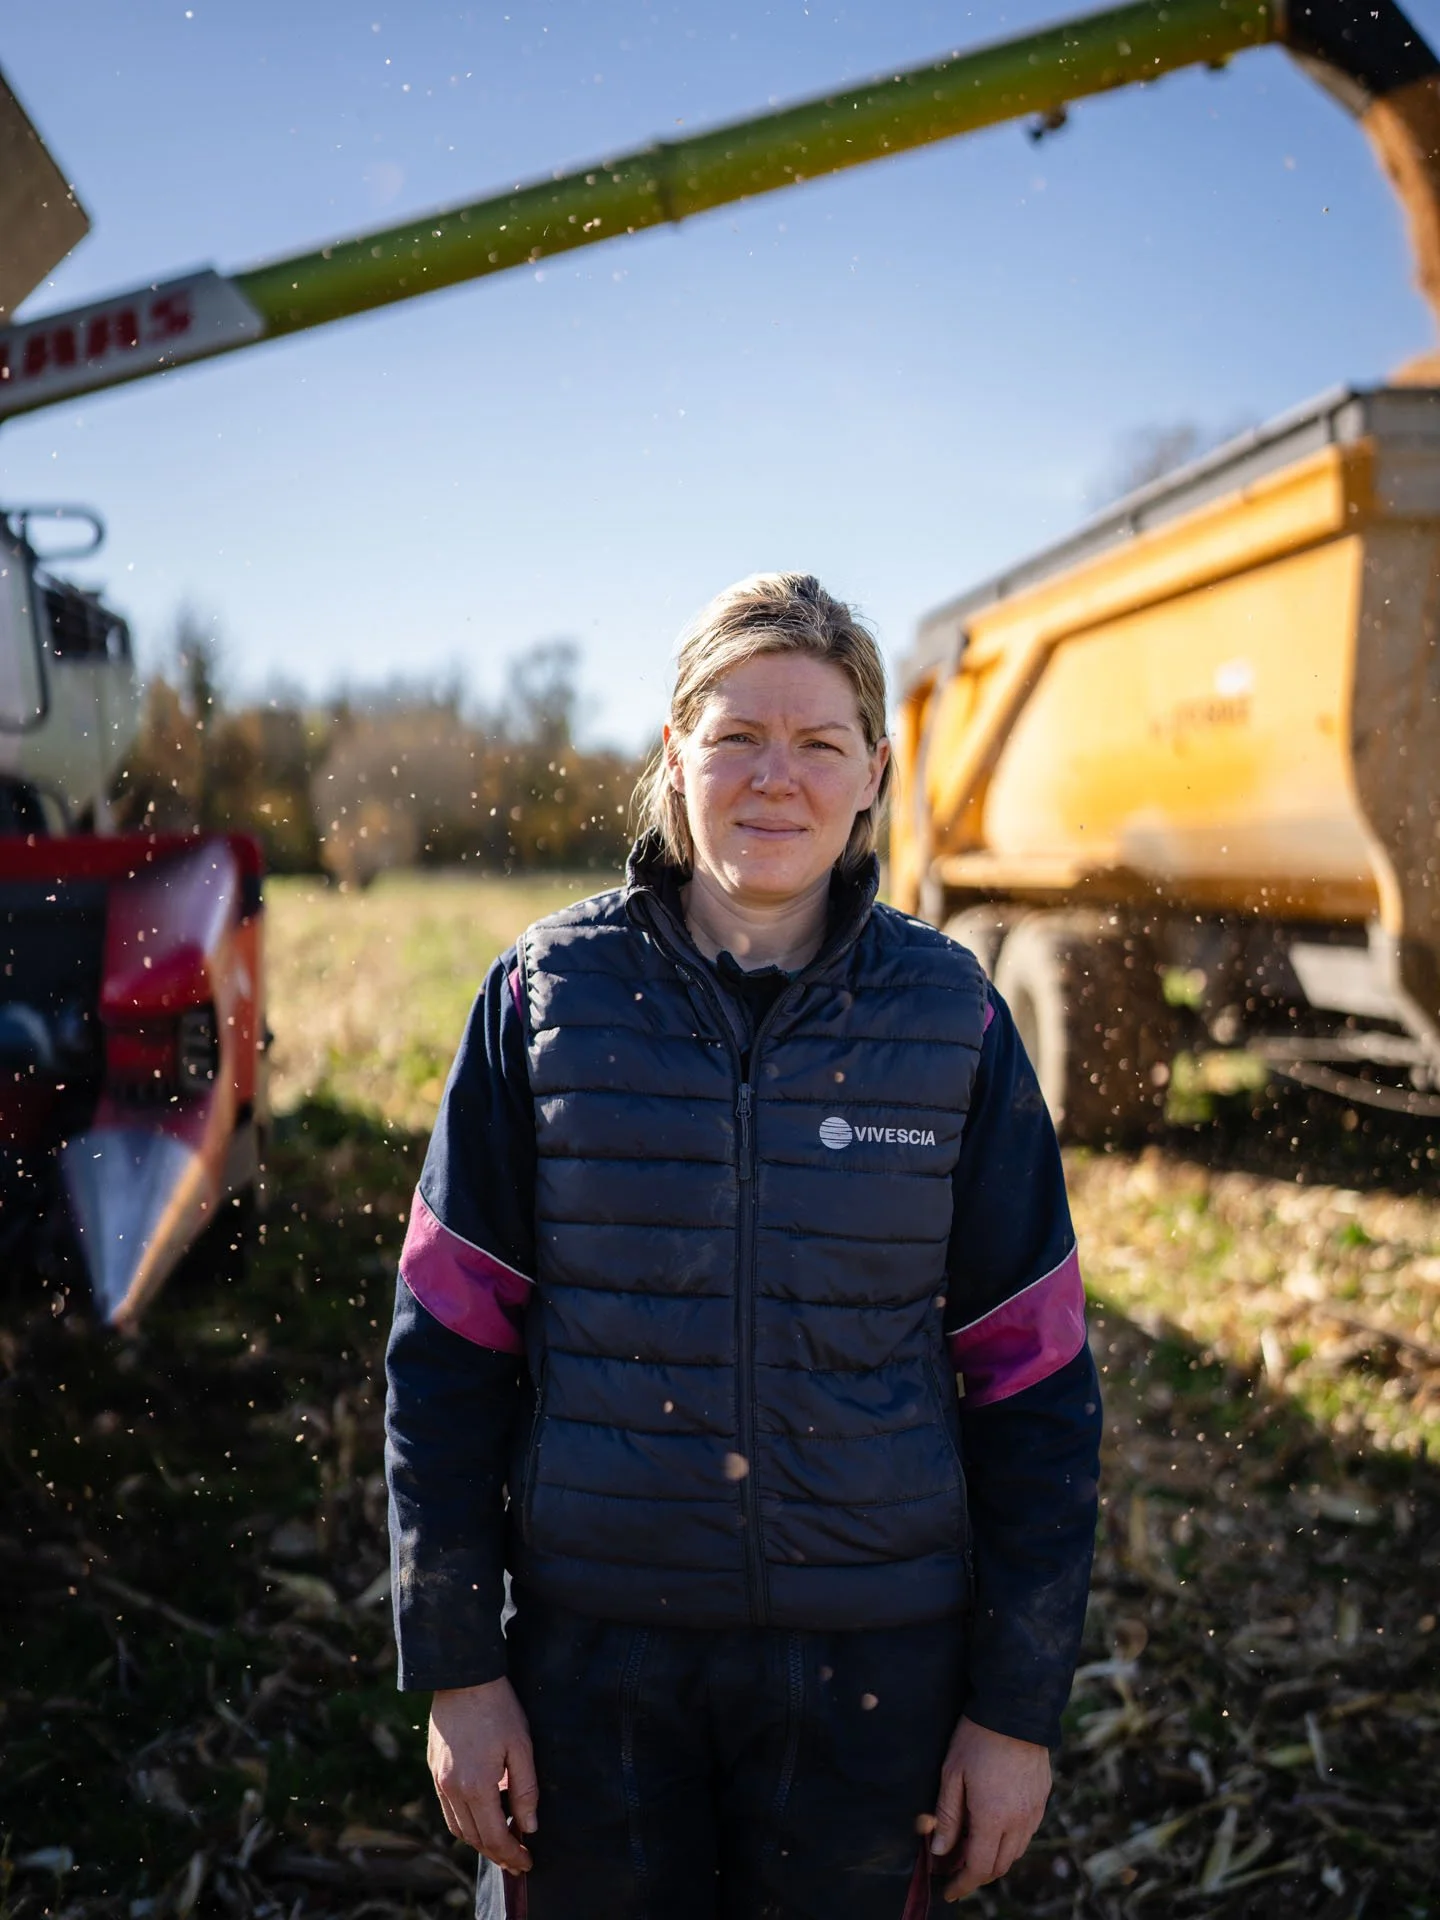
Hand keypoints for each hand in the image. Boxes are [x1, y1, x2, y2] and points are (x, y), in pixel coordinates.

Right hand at [428, 1677, 537, 1872]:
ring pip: (458, 1827)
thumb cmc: (498, 1708)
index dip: (512, 1854)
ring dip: (479, 1842)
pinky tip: (480, 1819)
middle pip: (474, 1838)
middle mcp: (452, 1789)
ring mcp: (439, 1780)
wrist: (462, 1678)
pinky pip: (447, 1809)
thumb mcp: (522, 1746)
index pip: (495, 1836)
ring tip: (500, 1844)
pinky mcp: (434, 1769)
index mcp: (476, 1786)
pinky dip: (464, 1823)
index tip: (527, 1862)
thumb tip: (529, 1827)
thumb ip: (526, 1789)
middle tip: (517, 1860)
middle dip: (497, 1854)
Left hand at [924, 1715, 1049, 1901]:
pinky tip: (993, 1827)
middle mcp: (1019, 1821)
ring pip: (1015, 1852)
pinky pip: (1026, 1833)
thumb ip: (947, 1816)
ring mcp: (1034, 1812)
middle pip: (999, 1866)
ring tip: (971, 1847)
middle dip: (976, 1874)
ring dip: (994, 1858)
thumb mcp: (952, 1774)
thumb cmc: (977, 1738)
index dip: (962, 1884)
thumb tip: (939, 1851)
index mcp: (993, 1818)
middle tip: (955, 1868)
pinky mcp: (1042, 1799)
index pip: (978, 1868)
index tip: (948, 1890)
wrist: (1015, 1709)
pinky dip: (1009, 1841)